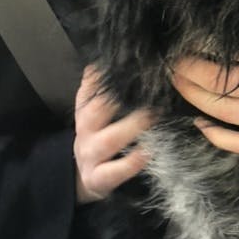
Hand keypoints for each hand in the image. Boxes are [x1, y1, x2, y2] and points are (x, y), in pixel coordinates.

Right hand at [74, 66, 153, 202]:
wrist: (85, 179)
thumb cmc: (99, 140)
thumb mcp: (95, 114)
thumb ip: (100, 88)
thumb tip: (108, 58)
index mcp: (85, 112)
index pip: (89, 90)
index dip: (103, 77)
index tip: (125, 65)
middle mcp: (84, 132)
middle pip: (96, 111)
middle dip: (119, 99)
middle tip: (149, 88)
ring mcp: (90, 157)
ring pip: (108, 141)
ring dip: (132, 127)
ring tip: (153, 116)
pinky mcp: (98, 179)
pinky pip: (114, 171)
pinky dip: (131, 163)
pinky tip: (147, 152)